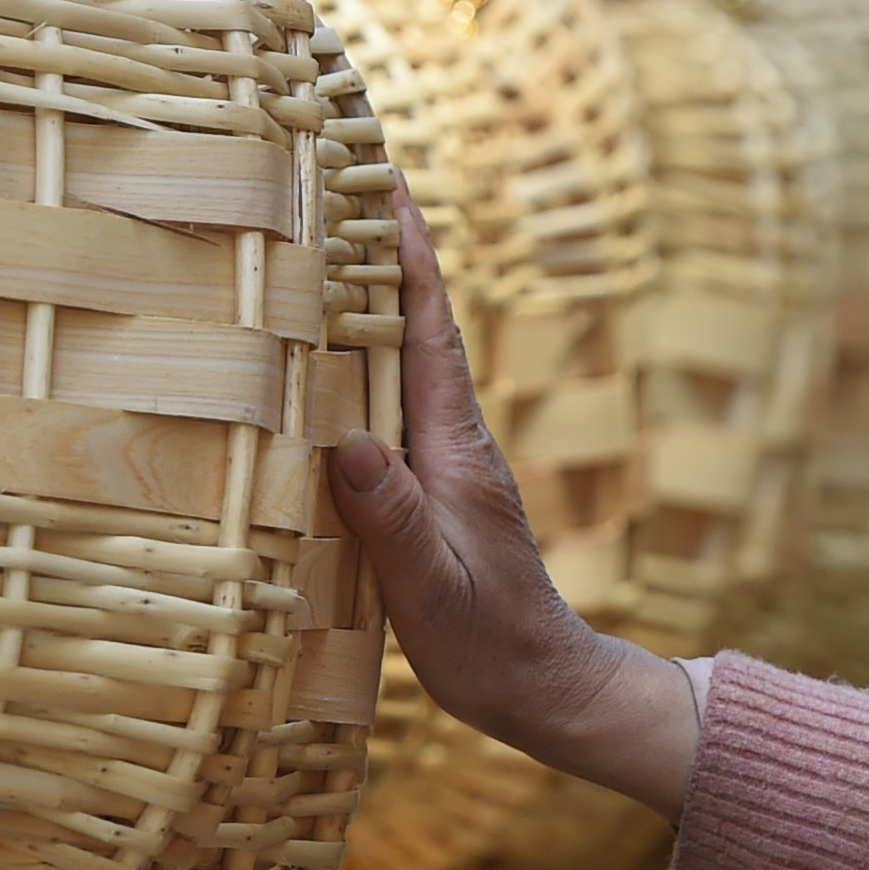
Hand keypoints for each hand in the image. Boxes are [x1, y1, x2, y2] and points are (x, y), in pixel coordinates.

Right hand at [329, 203, 702, 812]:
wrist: (545, 691)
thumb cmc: (492, 649)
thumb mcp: (434, 592)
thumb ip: (394, 521)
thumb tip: (353, 442)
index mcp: (455, 450)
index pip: (430, 331)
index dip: (407, 254)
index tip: (383, 178)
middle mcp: (453, 442)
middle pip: (416, 326)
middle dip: (384, 252)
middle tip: (340, 180)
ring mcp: (445, 465)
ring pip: (401, 363)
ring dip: (369, 302)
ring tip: (323, 244)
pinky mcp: (432, 491)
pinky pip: (391, 407)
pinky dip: (363, 365)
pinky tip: (330, 363)